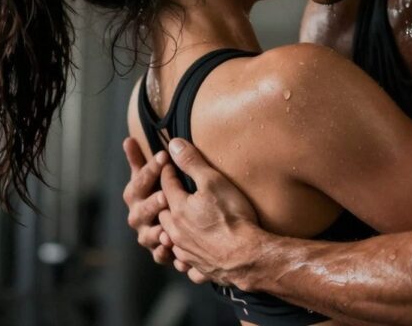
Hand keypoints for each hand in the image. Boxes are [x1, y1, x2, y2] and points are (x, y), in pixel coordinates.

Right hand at [122, 138, 173, 264]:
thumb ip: (139, 161)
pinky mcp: (159, 252)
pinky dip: (165, 254)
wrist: (167, 226)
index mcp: (135, 195)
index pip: (139, 181)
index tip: (163, 156)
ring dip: (157, 233)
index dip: (150, 169)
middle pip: (142, 210)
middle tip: (165, 196)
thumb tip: (128, 139)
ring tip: (168, 231)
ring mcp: (147, 235)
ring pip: (148, 236)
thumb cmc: (157, 194)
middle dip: (153, 203)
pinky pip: (160, 256)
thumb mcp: (149, 177)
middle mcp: (137, 216)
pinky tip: (173, 250)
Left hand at [158, 138, 260, 286]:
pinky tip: (192, 255)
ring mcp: (186, 252)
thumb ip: (192, 163)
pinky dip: (186, 257)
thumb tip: (174, 144)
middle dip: (166, 202)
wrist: (247, 256)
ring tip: (178, 225)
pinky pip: (186, 262)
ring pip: (171, 239)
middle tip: (170, 194)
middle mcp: (176, 231)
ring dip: (172, 231)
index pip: (166, 184)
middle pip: (164, 213)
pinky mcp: (199, 267)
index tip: (169, 163)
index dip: (168, 171)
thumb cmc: (232, 217)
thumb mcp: (213, 182)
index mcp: (178, 208)